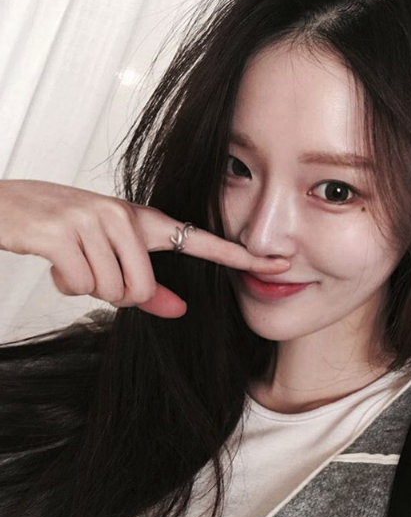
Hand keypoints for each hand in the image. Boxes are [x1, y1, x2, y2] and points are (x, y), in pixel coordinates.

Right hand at [0, 179, 289, 317]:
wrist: (7, 205)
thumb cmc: (64, 230)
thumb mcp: (110, 255)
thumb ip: (148, 287)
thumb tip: (179, 310)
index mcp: (144, 221)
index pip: (203, 241)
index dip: (242, 255)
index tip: (278, 263)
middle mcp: (126, 216)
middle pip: (142, 292)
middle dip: (115, 294)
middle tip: (91, 268)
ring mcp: (96, 220)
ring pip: (114, 292)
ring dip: (88, 287)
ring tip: (72, 259)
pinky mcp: (66, 231)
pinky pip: (82, 284)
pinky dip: (66, 283)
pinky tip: (55, 258)